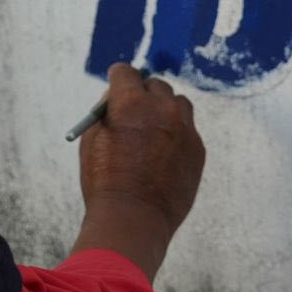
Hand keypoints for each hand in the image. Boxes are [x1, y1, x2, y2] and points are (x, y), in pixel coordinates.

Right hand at [71, 64, 204, 278]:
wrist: (134, 218)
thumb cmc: (105, 181)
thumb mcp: (93, 141)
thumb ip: (105, 112)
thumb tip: (115, 97)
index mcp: (131, 102)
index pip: (127, 72)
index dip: (118, 78)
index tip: (117, 84)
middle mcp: (162, 108)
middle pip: (155, 85)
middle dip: (143, 93)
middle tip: (135, 108)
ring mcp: (184, 128)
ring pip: (178, 104)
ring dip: (165, 110)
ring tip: (153, 130)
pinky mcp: (198, 149)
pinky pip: (188, 130)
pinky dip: (177, 134)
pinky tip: (164, 153)